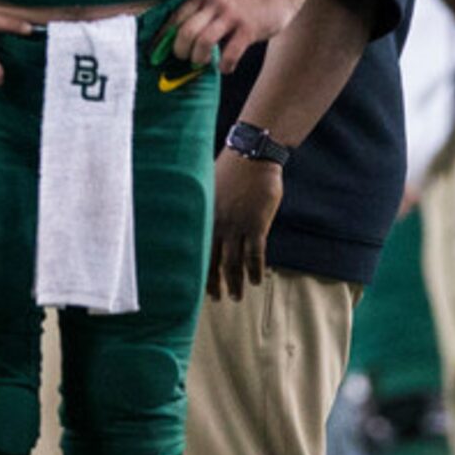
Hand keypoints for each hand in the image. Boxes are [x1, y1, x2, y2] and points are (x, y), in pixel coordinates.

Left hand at [169, 0, 307, 70]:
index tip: (158, 53)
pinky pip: (229, 54)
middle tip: (185, 58)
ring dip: (198, 59)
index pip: (175, 18)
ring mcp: (232, 15)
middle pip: (185, 33)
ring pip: (202, 43)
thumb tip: (175, 30)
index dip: (163, 39)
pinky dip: (224, 66)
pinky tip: (226, 66)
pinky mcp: (249, 29)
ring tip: (203, 62)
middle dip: (180, 51)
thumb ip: (201, 2)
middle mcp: (215, 1)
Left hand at [207, 148, 283, 300]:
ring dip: (235, 282)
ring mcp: (237, 226)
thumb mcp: (210, 187)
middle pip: (213, 262)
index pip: (197, 251)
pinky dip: (255, 270)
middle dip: (215, 283)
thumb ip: (207, 207)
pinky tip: (256, 281)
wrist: (252, 155)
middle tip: (217, 299)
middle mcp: (218, 225)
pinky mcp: (256, 224)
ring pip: (234, 263)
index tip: (199, 285)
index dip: (198, 271)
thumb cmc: (232, 169)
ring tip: (236, 296)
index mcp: (204, 217)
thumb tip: (203, 221)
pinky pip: (255, 254)